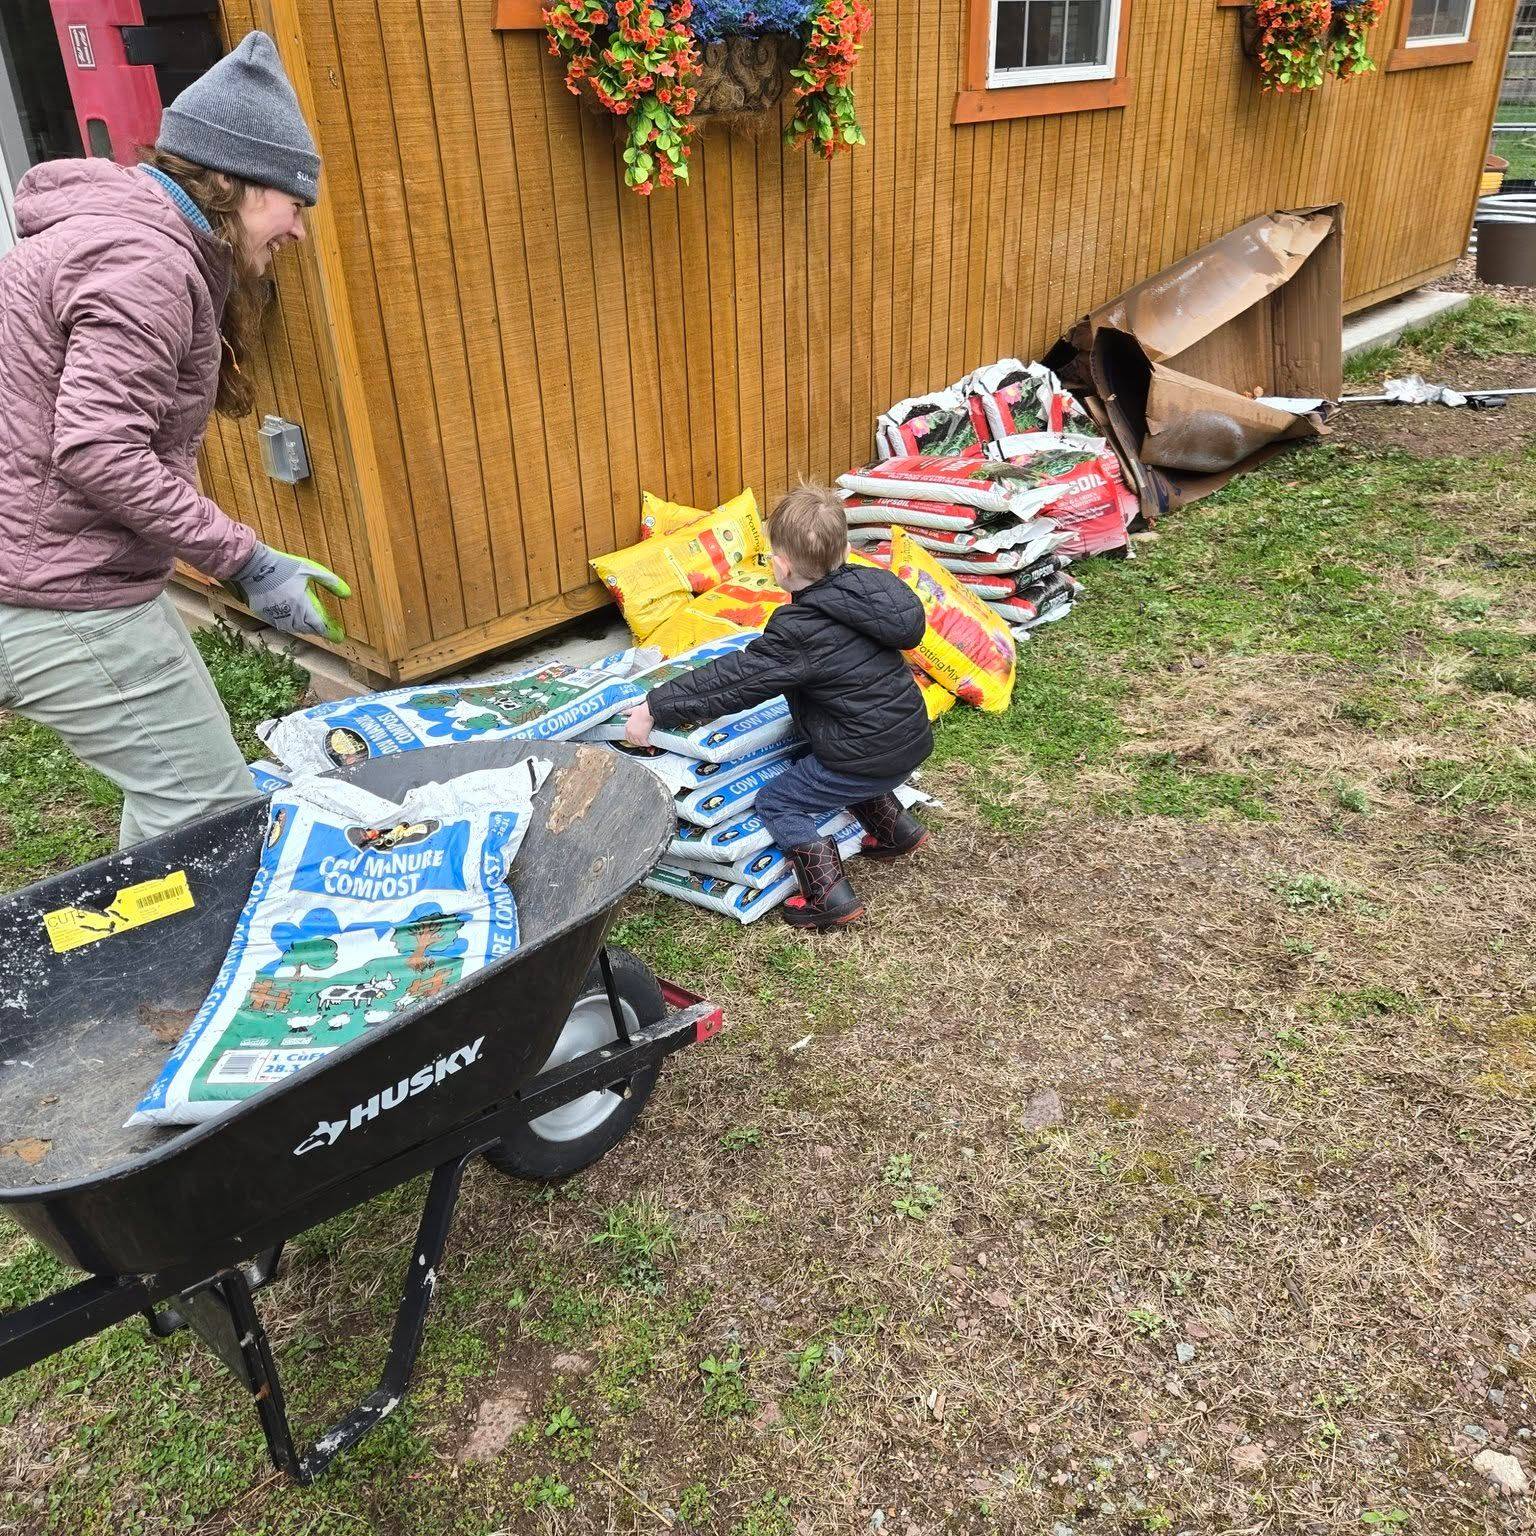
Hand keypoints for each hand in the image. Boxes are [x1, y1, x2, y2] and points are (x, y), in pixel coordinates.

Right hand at [225, 542, 350, 640]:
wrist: (254, 566)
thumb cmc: (284, 566)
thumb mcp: (311, 570)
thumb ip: (331, 582)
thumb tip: (348, 595)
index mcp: (302, 607)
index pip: (320, 627)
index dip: (331, 633)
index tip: (339, 636)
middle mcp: (289, 616)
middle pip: (308, 629)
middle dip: (318, 628)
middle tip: (327, 627)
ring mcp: (275, 616)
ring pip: (294, 628)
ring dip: (304, 626)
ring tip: (311, 622)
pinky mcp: (264, 614)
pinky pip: (280, 623)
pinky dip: (289, 622)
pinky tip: (292, 616)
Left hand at [625, 702, 654, 747]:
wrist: (647, 712)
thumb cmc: (641, 711)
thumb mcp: (632, 710)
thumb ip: (627, 712)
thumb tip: (624, 712)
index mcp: (627, 726)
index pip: (627, 737)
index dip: (632, 739)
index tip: (635, 739)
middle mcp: (630, 732)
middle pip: (632, 741)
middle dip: (637, 742)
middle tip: (641, 741)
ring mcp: (636, 735)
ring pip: (638, 743)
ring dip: (642, 743)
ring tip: (645, 742)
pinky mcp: (642, 737)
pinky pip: (644, 743)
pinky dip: (647, 744)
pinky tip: (648, 743)